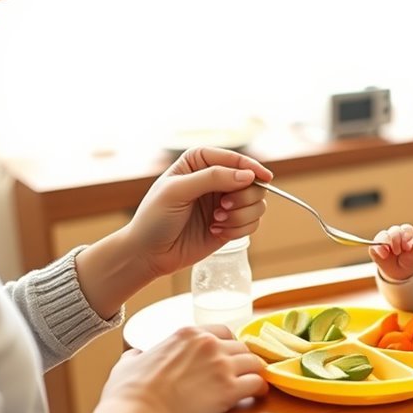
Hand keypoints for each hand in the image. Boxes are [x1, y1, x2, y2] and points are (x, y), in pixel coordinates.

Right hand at [91, 325, 267, 412]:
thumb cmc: (128, 395)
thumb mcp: (127, 364)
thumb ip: (137, 355)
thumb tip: (136, 355)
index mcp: (186, 334)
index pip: (222, 332)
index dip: (228, 346)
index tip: (228, 358)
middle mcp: (208, 344)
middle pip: (241, 346)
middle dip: (243, 361)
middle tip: (242, 374)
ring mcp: (220, 366)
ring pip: (254, 362)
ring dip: (255, 373)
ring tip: (254, 384)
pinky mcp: (229, 390)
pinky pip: (258, 383)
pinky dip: (261, 389)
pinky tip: (259, 396)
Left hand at [126, 147, 273, 278]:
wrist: (148, 253)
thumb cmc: (155, 218)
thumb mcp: (177, 191)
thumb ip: (212, 178)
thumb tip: (248, 176)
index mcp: (200, 162)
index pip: (234, 159)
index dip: (251, 167)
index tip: (264, 178)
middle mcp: (216, 180)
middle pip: (253, 182)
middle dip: (243, 197)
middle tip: (223, 208)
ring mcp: (225, 204)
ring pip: (257, 204)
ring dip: (241, 216)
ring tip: (216, 222)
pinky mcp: (230, 225)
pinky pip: (252, 224)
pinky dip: (239, 230)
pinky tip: (215, 232)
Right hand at [368, 223, 412, 280]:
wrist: (400, 273)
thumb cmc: (408, 261)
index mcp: (406, 235)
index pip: (407, 229)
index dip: (407, 236)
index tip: (407, 247)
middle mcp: (395, 235)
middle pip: (395, 230)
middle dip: (396, 239)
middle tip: (398, 252)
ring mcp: (385, 240)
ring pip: (384, 234)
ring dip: (386, 242)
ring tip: (389, 253)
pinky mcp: (376, 247)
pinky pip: (374, 244)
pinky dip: (379, 249)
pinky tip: (384, 255)